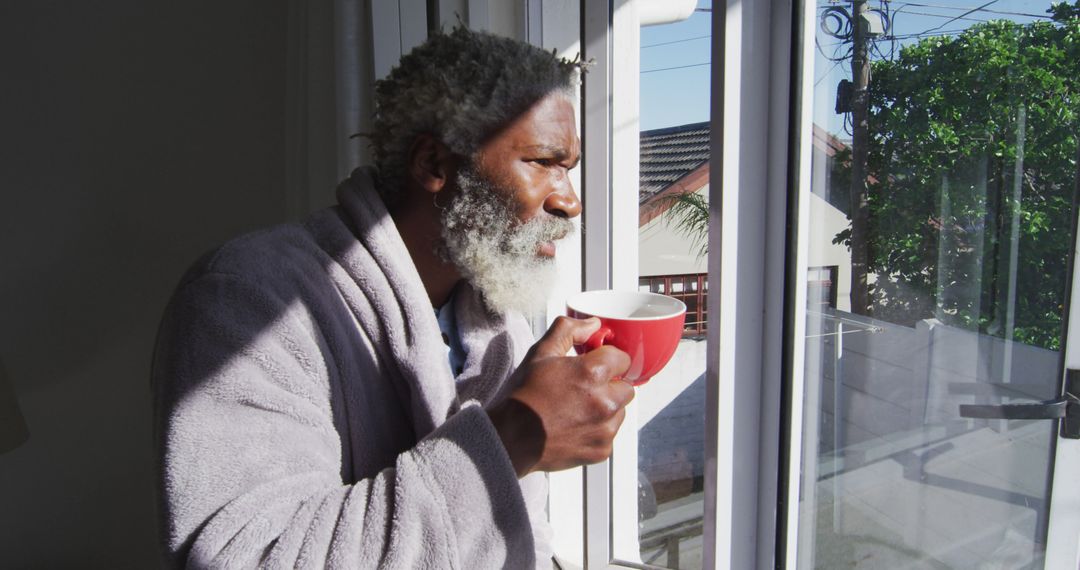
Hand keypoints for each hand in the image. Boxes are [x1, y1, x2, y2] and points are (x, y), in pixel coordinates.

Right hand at [487, 316, 633, 476]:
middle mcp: (605, 401)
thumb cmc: (524, 397)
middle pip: (626, 387)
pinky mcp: (601, 450)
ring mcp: (605, 429)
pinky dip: (597, 431)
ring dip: (606, 409)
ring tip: (577, 410)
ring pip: (620, 412)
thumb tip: (593, 324)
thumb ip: (569, 330)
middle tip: (584, 390)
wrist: (511, 438)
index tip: (595, 366)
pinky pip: (610, 435)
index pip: (622, 358)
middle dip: (610, 386)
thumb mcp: (541, 353)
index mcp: (593, 373)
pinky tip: (575, 427)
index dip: (607, 360)